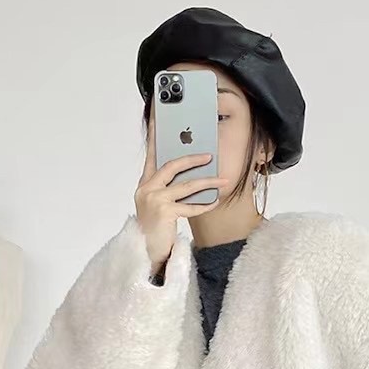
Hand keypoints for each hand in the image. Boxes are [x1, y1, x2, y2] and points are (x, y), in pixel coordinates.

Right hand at [134, 112, 227, 265]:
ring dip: (207, 182)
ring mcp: (153, 200)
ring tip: (223, 179)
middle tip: (209, 155)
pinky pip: (189, 206)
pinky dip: (204, 204)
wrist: (146, 252)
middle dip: (192, 159)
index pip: (152, 153)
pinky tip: (215, 201)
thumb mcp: (158, 204)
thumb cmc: (155, 228)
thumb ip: (168, 188)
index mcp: (144, 184)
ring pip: (185, 185)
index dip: (156, 134)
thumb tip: (190, 174)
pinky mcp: (164, 213)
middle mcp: (146, 189)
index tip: (160, 117)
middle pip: (171, 165)